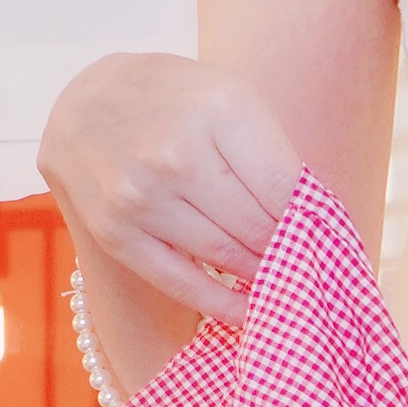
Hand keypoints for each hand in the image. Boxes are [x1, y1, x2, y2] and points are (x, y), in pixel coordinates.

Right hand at [38, 52, 301, 326]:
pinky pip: (181, 283)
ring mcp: (141, 197)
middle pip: (257, 227)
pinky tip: (248, 309)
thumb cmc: (174, 99)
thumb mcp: (232, 97)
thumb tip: (314, 226)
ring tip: (278, 275)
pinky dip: (222, 303)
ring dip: (259, 272)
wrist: (83, 102)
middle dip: (286, 248)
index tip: (324, 234)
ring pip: (226, 257)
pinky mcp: (115, 233)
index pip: (285, 189)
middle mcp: (177, 155)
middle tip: (305, 260)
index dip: (310, 220)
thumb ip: (272, 155)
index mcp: (220, 109)